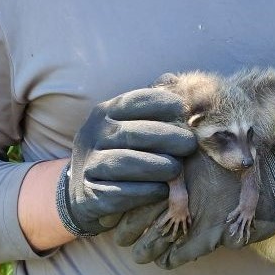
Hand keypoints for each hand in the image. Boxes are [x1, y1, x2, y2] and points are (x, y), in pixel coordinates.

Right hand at [57, 87, 197, 236]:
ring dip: (157, 166)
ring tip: (177, 169)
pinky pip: (120, 192)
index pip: (132, 101)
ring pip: (125, 162)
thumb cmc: (118, 154)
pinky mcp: (89, 196)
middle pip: (132, 132)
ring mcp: (88, 166)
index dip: (160, 103)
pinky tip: (161, 190)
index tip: (183, 110)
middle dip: (166, 137)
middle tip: (189, 144)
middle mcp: (92, 135)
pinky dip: (145, 191)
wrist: (85, 196)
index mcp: (104, 113)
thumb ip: (149, 107)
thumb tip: (172, 79)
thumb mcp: (127, 126)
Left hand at [111, 143, 274, 267]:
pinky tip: (166, 261)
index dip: (121, 200)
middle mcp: (180, 187)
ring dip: (143, 250)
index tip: (113, 208)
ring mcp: (194, 212)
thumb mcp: (214, 139)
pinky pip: (179, 254)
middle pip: (136, 213)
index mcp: (177, 163)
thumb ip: (185, 141)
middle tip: (117, 235)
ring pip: (153, 239)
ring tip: (137, 253)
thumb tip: (158, 133)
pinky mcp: (209, 234)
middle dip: (124, 229)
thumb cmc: (245, 157)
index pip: (136, 184)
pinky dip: (169, 260)